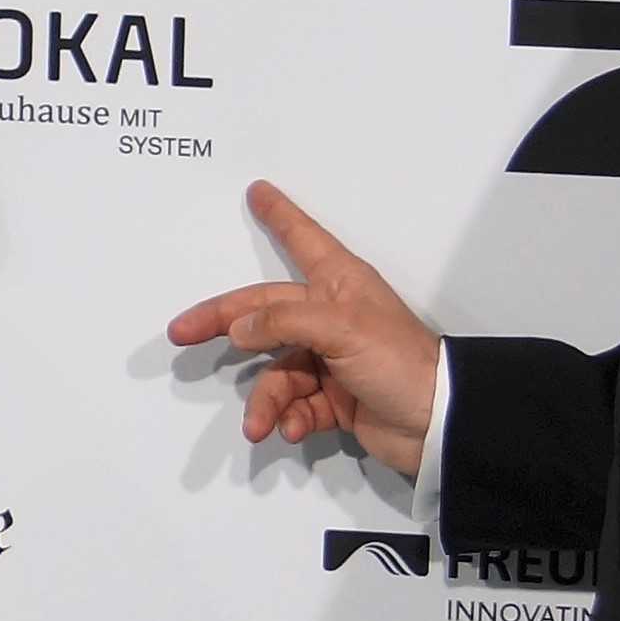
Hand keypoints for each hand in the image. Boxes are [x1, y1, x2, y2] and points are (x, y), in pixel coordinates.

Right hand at [163, 183, 442, 478]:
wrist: (437, 421)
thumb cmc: (400, 361)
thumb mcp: (341, 329)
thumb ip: (284, 322)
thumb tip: (238, 328)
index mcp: (339, 284)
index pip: (302, 239)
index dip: (279, 216)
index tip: (259, 192)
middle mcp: (331, 317)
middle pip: (265, 315)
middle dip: (224, 326)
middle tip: (182, 333)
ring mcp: (332, 359)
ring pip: (278, 372)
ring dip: (267, 400)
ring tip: (261, 425)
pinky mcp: (335, 398)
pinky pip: (296, 404)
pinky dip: (291, 418)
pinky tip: (295, 428)